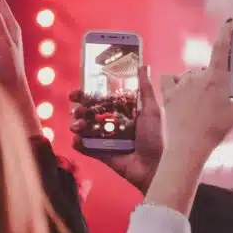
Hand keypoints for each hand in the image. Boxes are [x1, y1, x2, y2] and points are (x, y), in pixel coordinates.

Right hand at [69, 66, 162, 192]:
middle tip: (74, 106)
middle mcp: (116, 124)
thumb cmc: (157, 138)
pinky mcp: (104, 154)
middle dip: (80, 108)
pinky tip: (76, 140)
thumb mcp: (152, 110)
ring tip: (76, 125)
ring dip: (78, 124)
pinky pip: (88, 148)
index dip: (91, 94)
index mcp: (126, 112)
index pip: (105, 99)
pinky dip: (79, 144)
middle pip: (92, 112)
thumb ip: (145, 89)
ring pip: (87, 128)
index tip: (79, 89)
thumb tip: (144, 65)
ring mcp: (108, 139)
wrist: (155, 167)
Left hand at [160, 19, 232, 163]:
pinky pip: (169, 78)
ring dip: (193, 82)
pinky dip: (174, 82)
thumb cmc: (215, 130)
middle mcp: (197, 76)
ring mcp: (181, 84)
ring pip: (188, 75)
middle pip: (205, 69)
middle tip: (214, 98)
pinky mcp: (167, 92)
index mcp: (216, 78)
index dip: (225, 33)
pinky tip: (179, 92)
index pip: (221, 48)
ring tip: (197, 102)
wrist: (189, 146)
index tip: (228, 22)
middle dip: (209, 78)